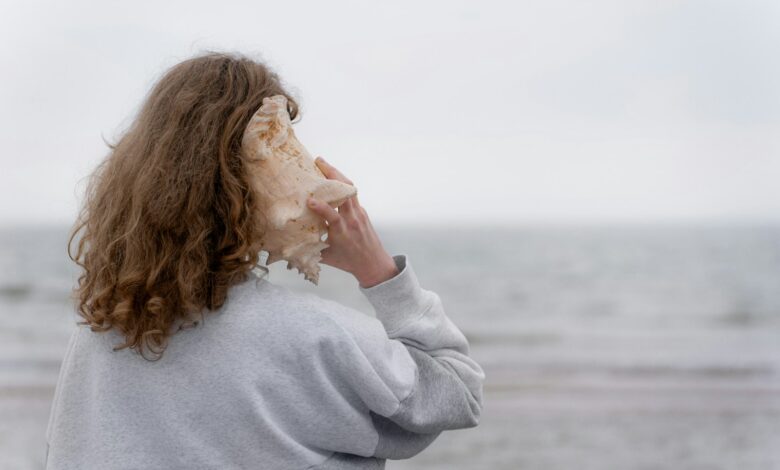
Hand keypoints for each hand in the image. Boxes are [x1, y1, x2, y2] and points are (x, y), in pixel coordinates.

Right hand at [306, 156, 398, 287]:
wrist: (374, 264)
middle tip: (317, 162)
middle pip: (346, 192)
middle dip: (332, 174)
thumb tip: (288, 244)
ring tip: (323, 164)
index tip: (309, 201)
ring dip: (337, 174)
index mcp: (342, 232)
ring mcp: (359, 213)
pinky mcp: (362, 211)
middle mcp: (352, 220)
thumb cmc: (349, 262)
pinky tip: (332, 179)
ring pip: (350, 188)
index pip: (333, 216)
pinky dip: (341, 184)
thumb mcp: (327, 258)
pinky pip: (352, 193)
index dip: (322, 208)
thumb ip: (309, 249)